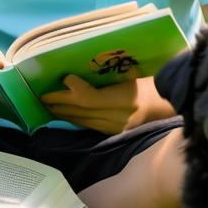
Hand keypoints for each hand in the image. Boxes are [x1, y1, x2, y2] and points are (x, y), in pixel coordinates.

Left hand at [40, 75, 171, 134]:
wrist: (164, 105)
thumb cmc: (147, 83)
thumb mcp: (130, 73)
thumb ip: (107, 75)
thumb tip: (76, 75)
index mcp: (126, 98)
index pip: (91, 98)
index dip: (75, 90)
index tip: (65, 78)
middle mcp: (120, 117)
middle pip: (82, 111)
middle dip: (60, 103)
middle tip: (42, 94)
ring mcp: (116, 129)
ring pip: (83, 121)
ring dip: (63, 112)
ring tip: (47, 104)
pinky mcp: (113, 135)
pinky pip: (89, 126)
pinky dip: (75, 119)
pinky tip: (64, 114)